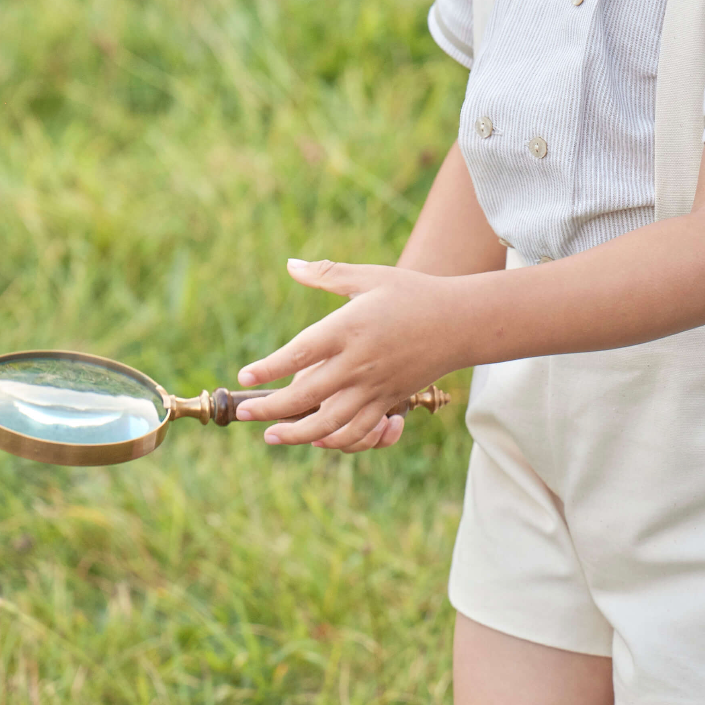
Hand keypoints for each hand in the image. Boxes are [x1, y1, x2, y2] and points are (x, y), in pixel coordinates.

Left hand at [235, 258, 466, 450]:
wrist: (460, 322)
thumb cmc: (411, 293)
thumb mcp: (369, 276)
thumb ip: (326, 273)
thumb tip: (290, 265)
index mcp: (349, 328)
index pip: (299, 353)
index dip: (269, 369)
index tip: (245, 377)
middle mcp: (359, 363)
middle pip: (306, 395)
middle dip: (270, 408)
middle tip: (245, 412)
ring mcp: (375, 387)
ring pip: (330, 423)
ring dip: (296, 434)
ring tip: (271, 435)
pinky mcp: (389, 400)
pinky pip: (359, 431)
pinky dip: (336, 440)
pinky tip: (316, 438)